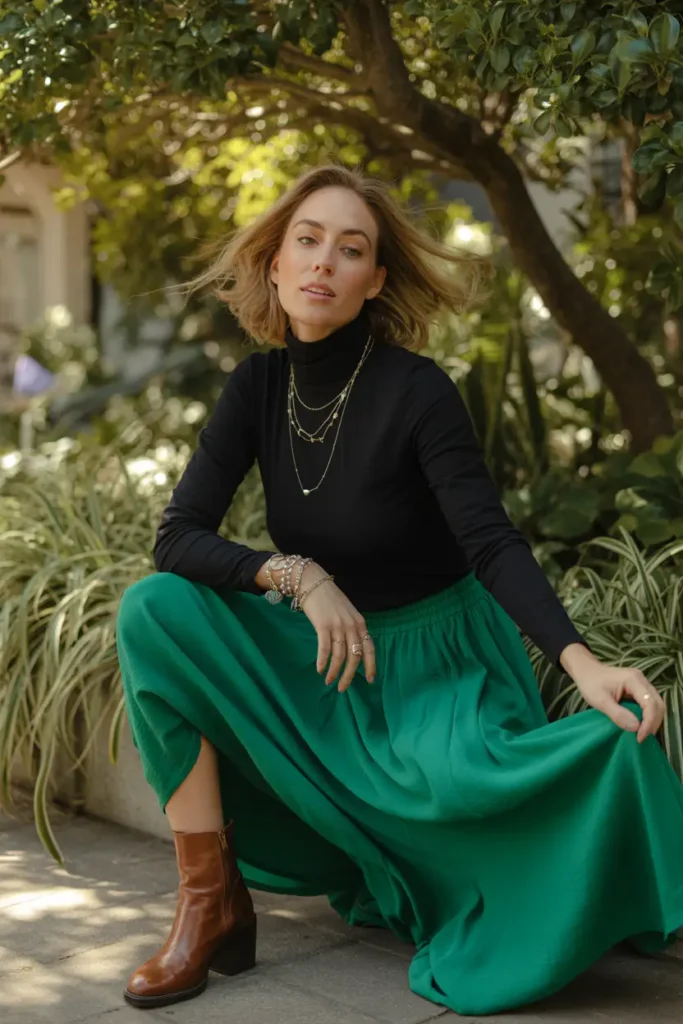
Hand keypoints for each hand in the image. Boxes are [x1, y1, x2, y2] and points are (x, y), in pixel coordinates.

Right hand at [298, 564, 375, 691]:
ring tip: (329, 681)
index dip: (370, 666)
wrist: (313, 582)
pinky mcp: (323, 626)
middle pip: (354, 657)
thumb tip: (352, 649)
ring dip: (334, 672)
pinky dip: (323, 662)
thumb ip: (351, 629)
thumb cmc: (329, 599)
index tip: (369, 680)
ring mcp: (338, 626)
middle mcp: (352, 626)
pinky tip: (319, 669)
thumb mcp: (347, 613)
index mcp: (360, 623)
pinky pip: (325, 649)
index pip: (369, 648)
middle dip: (349, 675)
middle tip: (342, 688)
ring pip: (340, 656)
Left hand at [560, 643, 664, 742]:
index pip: (650, 703)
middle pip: (658, 704)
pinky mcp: (639, 688)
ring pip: (656, 704)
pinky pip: (650, 703)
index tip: (639, 737)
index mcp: (633, 680)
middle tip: (641, 738)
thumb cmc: (590, 684)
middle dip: (653, 723)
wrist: (586, 670)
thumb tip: (636, 728)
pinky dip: (648, 716)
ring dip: (652, 721)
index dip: (648, 722)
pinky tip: (640, 726)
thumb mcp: (600, 701)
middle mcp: (642, 680)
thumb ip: (618, 714)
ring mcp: (642, 683)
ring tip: (641, 734)